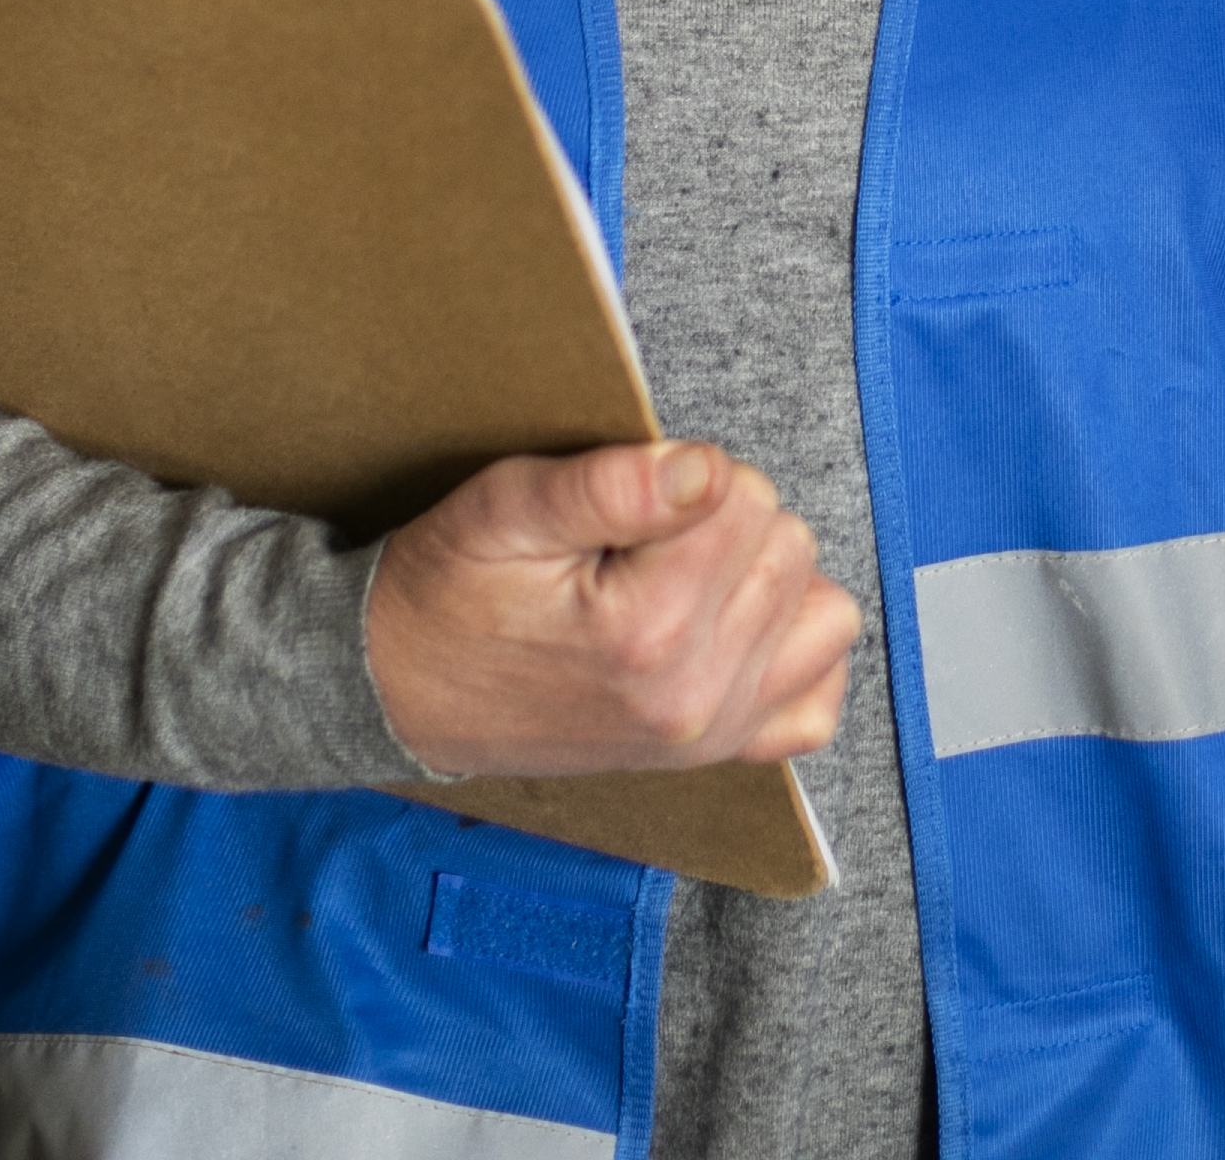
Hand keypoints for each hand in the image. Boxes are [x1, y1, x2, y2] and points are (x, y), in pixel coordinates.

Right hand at [359, 439, 859, 776]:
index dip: (683, 476)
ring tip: (683, 580)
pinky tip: (733, 627)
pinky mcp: (716, 754)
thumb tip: (706, 469)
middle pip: (787, 545)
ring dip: (764, 580)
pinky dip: (793, 652)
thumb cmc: (450, 591)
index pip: (742, 493)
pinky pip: (817, 699)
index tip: (621, 508)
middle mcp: (694, 696)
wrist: (402, 691)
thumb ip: (612, 484)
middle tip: (637, 546)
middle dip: (724, 522)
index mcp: (646, 630)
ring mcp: (712, 736)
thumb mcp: (503, 508)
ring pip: (821, 608)